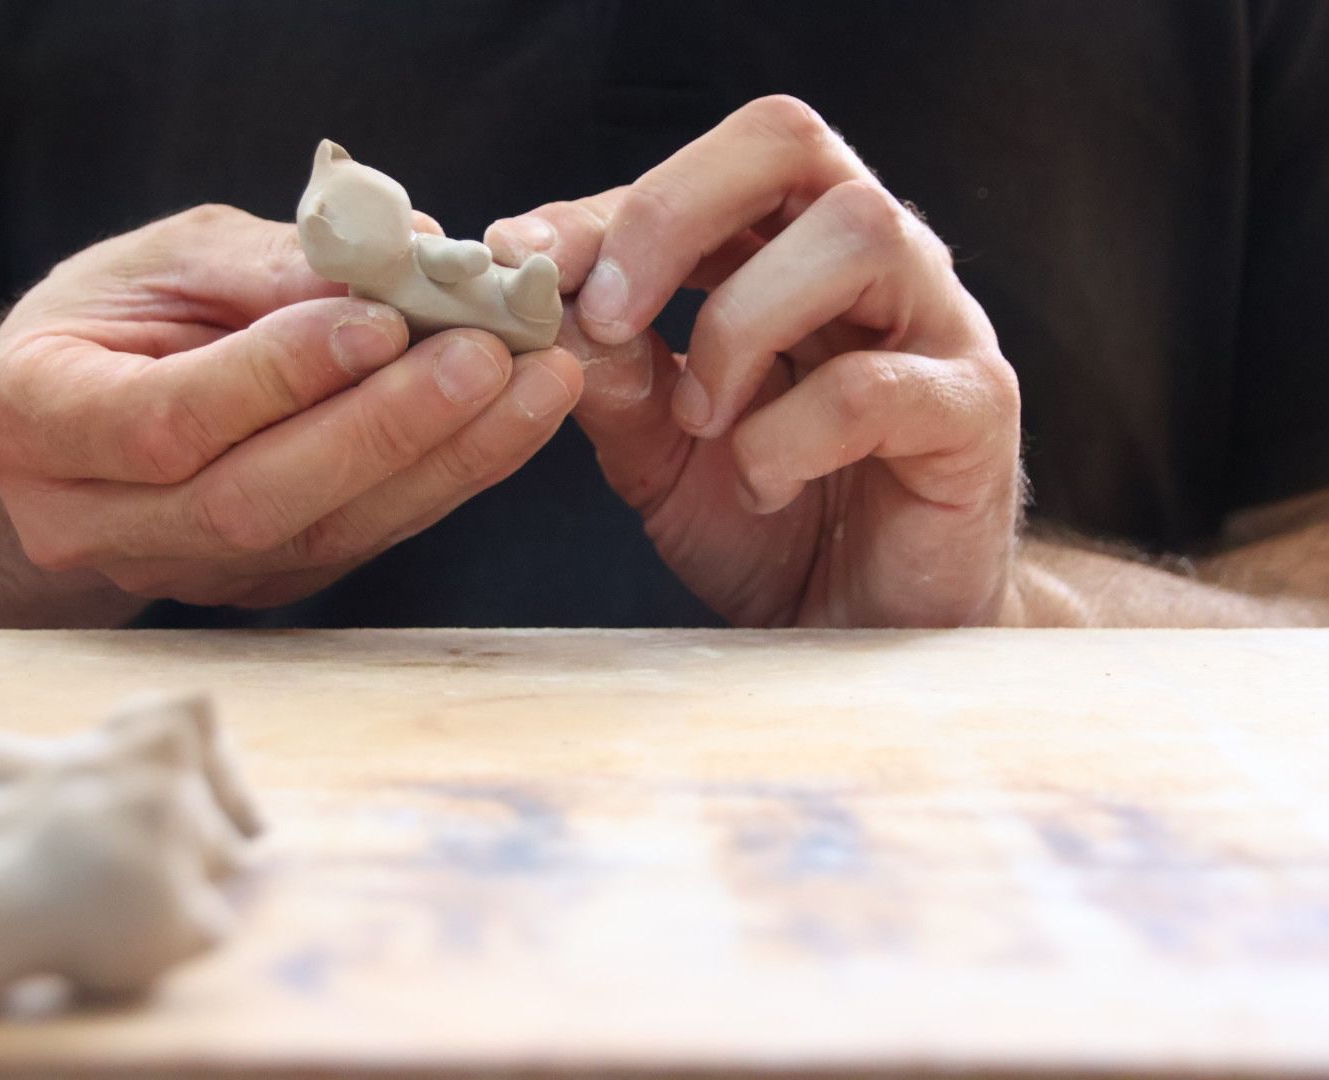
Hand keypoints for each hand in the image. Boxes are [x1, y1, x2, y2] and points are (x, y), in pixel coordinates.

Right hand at [0, 205, 581, 607]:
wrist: (80, 417)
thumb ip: (262, 265)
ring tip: (535, 384)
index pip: (165, 422)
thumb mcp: (161, 259)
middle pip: (254, 499)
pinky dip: (443, 477)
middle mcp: (94, 522)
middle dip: (386, 425)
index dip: (280, 376)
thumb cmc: (109, 319)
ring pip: (323, 532)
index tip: (384, 318)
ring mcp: (181, 569)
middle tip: (491, 355)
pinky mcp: (258, 584)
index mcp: (33, 422)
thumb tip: (397, 265)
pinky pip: (361, 539)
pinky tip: (508, 420)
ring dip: (445, 458)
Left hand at [488, 96, 1022, 626]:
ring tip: (701, 421)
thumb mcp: (660, 453)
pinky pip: (878, 384)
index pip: (704, 171)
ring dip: (738, 326)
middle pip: (788, 140)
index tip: (518, 260)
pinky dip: (788, 437)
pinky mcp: (975, 408)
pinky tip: (762, 487)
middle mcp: (871, 263)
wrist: (863, 631)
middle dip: (672, 213)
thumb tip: (544, 313)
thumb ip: (613, 379)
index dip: (603, 207)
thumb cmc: (772, 525)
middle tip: (608, 315)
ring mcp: (937, 324)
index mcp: (789, 250)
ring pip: (855, 232)